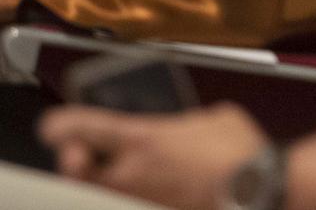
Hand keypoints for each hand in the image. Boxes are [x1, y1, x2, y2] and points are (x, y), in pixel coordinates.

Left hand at [41, 102, 265, 209]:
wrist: (257, 193)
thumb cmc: (240, 154)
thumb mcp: (216, 118)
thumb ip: (190, 121)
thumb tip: (189, 129)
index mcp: (144, 139)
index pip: (82, 129)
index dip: (62, 124)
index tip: (54, 124)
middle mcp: (131, 174)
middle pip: (77, 171)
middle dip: (75, 161)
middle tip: (81, 153)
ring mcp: (140, 200)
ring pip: (102, 192)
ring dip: (105, 180)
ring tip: (124, 172)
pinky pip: (131, 202)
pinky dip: (136, 194)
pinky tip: (157, 186)